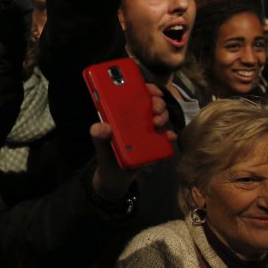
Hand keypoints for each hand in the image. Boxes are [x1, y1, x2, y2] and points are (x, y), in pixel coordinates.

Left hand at [89, 83, 174, 200]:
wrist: (116, 179)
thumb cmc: (107, 158)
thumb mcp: (101, 148)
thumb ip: (99, 137)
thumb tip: (102, 127)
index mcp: (120, 115)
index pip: (133, 95)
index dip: (143, 88)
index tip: (149, 89)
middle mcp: (135, 120)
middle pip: (150, 103)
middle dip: (156, 102)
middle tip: (155, 108)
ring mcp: (146, 131)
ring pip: (159, 116)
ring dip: (162, 116)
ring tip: (157, 123)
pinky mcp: (154, 143)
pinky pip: (165, 136)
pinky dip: (169, 135)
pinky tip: (168, 137)